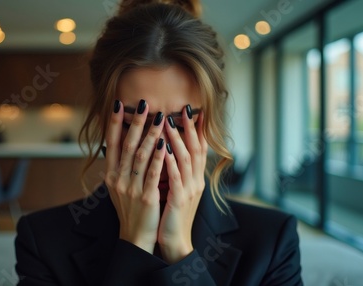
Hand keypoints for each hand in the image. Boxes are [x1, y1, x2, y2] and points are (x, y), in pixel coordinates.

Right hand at [104, 99, 165, 253]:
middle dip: (135, 122)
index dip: (114, 123)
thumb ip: (120, 166)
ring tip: (159, 117)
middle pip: (127, 145)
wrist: (135, 237)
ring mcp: (131, 188)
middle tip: (144, 103)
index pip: (111, 143)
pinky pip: (153, 173)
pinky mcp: (146, 197)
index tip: (118, 103)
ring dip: (150, 134)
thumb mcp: (119, 187)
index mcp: (111, 174)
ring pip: (140, 156)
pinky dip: (159, 157)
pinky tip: (164, 143)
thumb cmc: (130, 209)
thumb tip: (121, 143)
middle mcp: (118, 179)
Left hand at [158, 105, 207, 263]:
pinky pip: (176, 177)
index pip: (199, 149)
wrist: (174, 242)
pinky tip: (164, 149)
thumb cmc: (171, 214)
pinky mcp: (179, 200)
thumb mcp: (176, 189)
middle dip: (190, 128)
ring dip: (177, 140)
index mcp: (195, 178)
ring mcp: (189, 190)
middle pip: (196, 149)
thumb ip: (175, 171)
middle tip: (184, 108)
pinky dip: (170, 162)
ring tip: (169, 122)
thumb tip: (167, 150)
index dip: (197, 130)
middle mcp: (195, 181)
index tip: (193, 111)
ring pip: (186, 160)